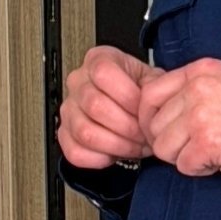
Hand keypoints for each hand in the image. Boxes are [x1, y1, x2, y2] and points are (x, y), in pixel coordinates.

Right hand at [57, 44, 159, 166]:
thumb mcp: (153, 80)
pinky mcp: (65, 134)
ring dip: (116, 145)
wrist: (132, 107)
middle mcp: (78, 82)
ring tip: (134, 145)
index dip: (128, 96)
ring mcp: (69, 109)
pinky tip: (115, 153)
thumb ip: (154, 85)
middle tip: (144, 134)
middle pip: (95, 105)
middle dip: (127, 126)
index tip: (144, 110)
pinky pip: (75, 153)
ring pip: (85, 132)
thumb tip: (155, 97)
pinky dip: (99, 159)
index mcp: (98, 61)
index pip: (104, 73)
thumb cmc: (140, 92)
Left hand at [138, 58, 220, 196]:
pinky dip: (202, 170)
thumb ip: (196, 92)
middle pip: (152, 124)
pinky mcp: (209, 140)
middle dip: (170, 143)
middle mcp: (198, 87)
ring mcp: (202, 113)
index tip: (166, 132)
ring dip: (185, 158)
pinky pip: (183, 166)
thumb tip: (161, 115)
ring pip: (163, 148)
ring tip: (215, 153)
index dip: (152, 119)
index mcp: (201, 69)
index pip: (148, 94)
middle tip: (195, 148)